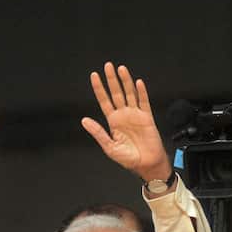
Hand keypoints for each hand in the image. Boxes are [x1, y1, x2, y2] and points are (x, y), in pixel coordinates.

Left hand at [81, 62, 172, 183]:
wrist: (146, 164)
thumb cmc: (129, 159)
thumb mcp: (109, 147)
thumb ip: (98, 132)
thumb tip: (84, 121)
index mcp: (113, 122)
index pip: (104, 101)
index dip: (99, 88)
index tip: (94, 76)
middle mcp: (123, 115)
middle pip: (116, 93)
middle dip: (111, 79)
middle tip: (108, 66)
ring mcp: (135, 115)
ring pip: (129, 94)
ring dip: (125, 81)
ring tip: (121, 69)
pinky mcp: (147, 117)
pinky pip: (143, 102)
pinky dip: (141, 92)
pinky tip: (137, 83)